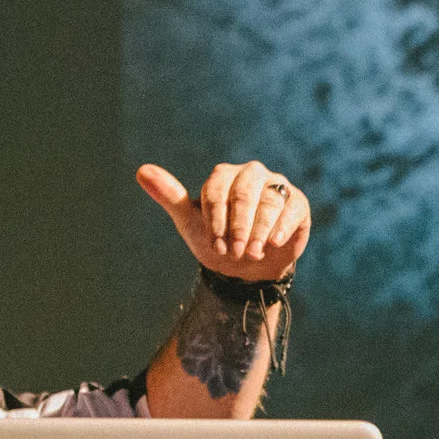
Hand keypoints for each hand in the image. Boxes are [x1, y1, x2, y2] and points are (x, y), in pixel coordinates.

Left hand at [137, 160, 310, 282]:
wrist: (246, 268)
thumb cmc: (216, 240)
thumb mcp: (189, 221)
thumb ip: (169, 196)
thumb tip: (141, 170)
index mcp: (224, 175)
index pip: (216, 191)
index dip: (215, 220)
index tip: (215, 244)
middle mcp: (252, 174)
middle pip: (243, 194)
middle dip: (237, 227)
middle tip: (234, 252)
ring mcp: (277, 186)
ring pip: (269, 202)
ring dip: (258, 232)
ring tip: (251, 254)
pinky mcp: (297, 203)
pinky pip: (292, 208)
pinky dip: (281, 227)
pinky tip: (272, 244)